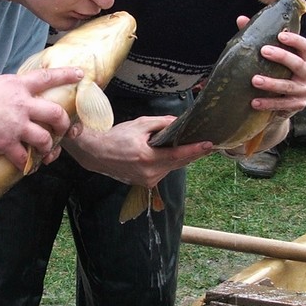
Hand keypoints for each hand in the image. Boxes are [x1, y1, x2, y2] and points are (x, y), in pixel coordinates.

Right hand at [0, 68, 82, 170]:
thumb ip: (11, 89)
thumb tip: (18, 92)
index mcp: (18, 86)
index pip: (47, 77)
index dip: (66, 75)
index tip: (81, 75)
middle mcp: (22, 104)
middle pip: (55, 114)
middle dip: (64, 125)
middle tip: (64, 130)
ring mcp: (16, 125)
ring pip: (45, 139)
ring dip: (48, 148)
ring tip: (46, 152)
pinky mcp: (6, 143)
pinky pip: (24, 158)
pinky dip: (28, 165)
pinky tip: (27, 167)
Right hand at [63, 116, 213, 187]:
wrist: (96, 153)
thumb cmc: (116, 136)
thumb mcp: (139, 124)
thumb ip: (161, 123)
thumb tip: (179, 122)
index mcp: (147, 158)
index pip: (177, 155)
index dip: (194, 150)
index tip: (209, 145)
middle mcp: (149, 173)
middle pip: (178, 164)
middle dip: (193, 154)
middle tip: (208, 144)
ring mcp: (147, 181)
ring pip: (172, 168)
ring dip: (181, 158)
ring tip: (190, 146)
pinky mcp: (145, 183)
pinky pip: (163, 171)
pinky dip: (170, 162)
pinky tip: (171, 153)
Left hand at [233, 15, 305, 117]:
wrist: (277, 107)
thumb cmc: (272, 75)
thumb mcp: (266, 58)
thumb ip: (257, 38)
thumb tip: (241, 19)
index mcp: (300, 59)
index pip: (304, 46)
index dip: (294, 40)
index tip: (280, 35)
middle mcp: (305, 74)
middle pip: (298, 64)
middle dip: (282, 56)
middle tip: (263, 51)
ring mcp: (303, 91)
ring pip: (289, 86)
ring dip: (271, 83)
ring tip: (254, 80)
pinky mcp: (297, 105)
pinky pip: (283, 105)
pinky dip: (268, 103)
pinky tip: (254, 102)